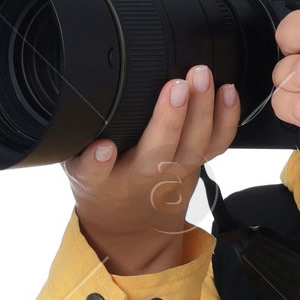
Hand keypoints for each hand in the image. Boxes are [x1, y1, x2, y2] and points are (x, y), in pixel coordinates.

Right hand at [63, 65, 239, 275]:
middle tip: (176, 85)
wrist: (134, 224)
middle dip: (169, 120)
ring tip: (201, 76)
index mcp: (102, 182)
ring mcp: (175, 173)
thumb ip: (78, 145)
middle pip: (159, 156)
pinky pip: (217, 144)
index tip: (103, 148)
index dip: (98, 163)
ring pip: (194, 146)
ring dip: (202, 110)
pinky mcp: (197, 164)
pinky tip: (228, 91)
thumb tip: (72, 104)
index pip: (94, 174)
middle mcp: (142, 180)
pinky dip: (227, 118)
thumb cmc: (105, 186)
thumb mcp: (78, 170)